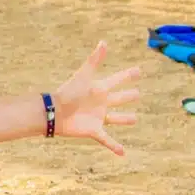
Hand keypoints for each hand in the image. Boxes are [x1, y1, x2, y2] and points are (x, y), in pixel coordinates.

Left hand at [51, 41, 140, 156]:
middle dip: (128, 96)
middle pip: (118, 98)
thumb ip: (94, 60)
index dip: (128, 76)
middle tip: (138, 93)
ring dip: (125, 118)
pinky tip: (123, 153)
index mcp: (100, 89)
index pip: (117, 80)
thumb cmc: (69, 92)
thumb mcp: (84, 76)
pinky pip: (107, 140)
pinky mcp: (94, 130)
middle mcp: (101, 103)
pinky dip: (115, 146)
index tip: (138, 71)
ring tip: (135, 118)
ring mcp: (98, 117)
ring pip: (116, 118)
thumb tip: (104, 42)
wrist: (55, 112)